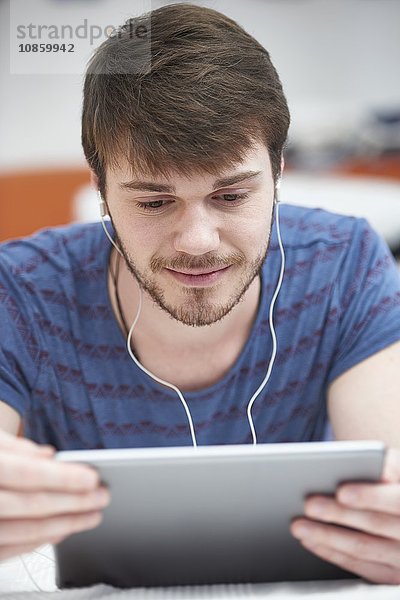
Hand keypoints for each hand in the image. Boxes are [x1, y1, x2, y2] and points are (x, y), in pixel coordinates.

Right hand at [0, 430, 109, 560]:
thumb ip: (13, 447)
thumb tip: (48, 456)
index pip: (26, 473)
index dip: (62, 477)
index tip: (92, 477)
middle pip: (31, 505)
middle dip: (73, 502)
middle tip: (102, 496)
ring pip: (23, 531)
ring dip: (63, 525)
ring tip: (90, 515)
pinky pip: (7, 549)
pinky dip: (38, 541)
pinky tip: (60, 531)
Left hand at [290, 447, 399, 584]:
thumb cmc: (396, 484)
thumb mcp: (399, 471)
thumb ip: (389, 466)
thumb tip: (379, 468)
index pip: (397, 500)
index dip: (370, 496)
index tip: (342, 492)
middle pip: (376, 524)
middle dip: (339, 514)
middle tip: (309, 505)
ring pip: (365, 548)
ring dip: (328, 537)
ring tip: (299, 525)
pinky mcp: (393, 575)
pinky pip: (361, 567)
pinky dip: (333, 553)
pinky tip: (312, 541)